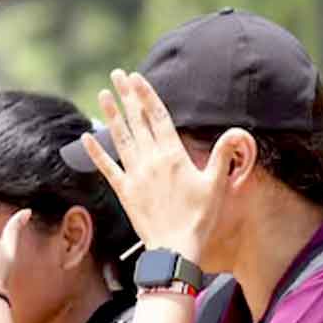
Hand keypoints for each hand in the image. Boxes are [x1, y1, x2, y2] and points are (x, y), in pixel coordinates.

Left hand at [82, 69, 234, 262]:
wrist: (175, 248)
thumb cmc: (199, 218)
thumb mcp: (217, 184)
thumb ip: (223, 155)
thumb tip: (236, 131)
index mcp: (173, 155)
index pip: (158, 117)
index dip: (146, 95)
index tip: (136, 78)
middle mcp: (150, 160)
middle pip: (137, 121)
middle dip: (127, 96)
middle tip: (117, 75)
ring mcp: (134, 175)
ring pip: (121, 138)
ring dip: (112, 115)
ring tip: (104, 95)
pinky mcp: (124, 191)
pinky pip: (107, 167)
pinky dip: (96, 152)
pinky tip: (86, 138)